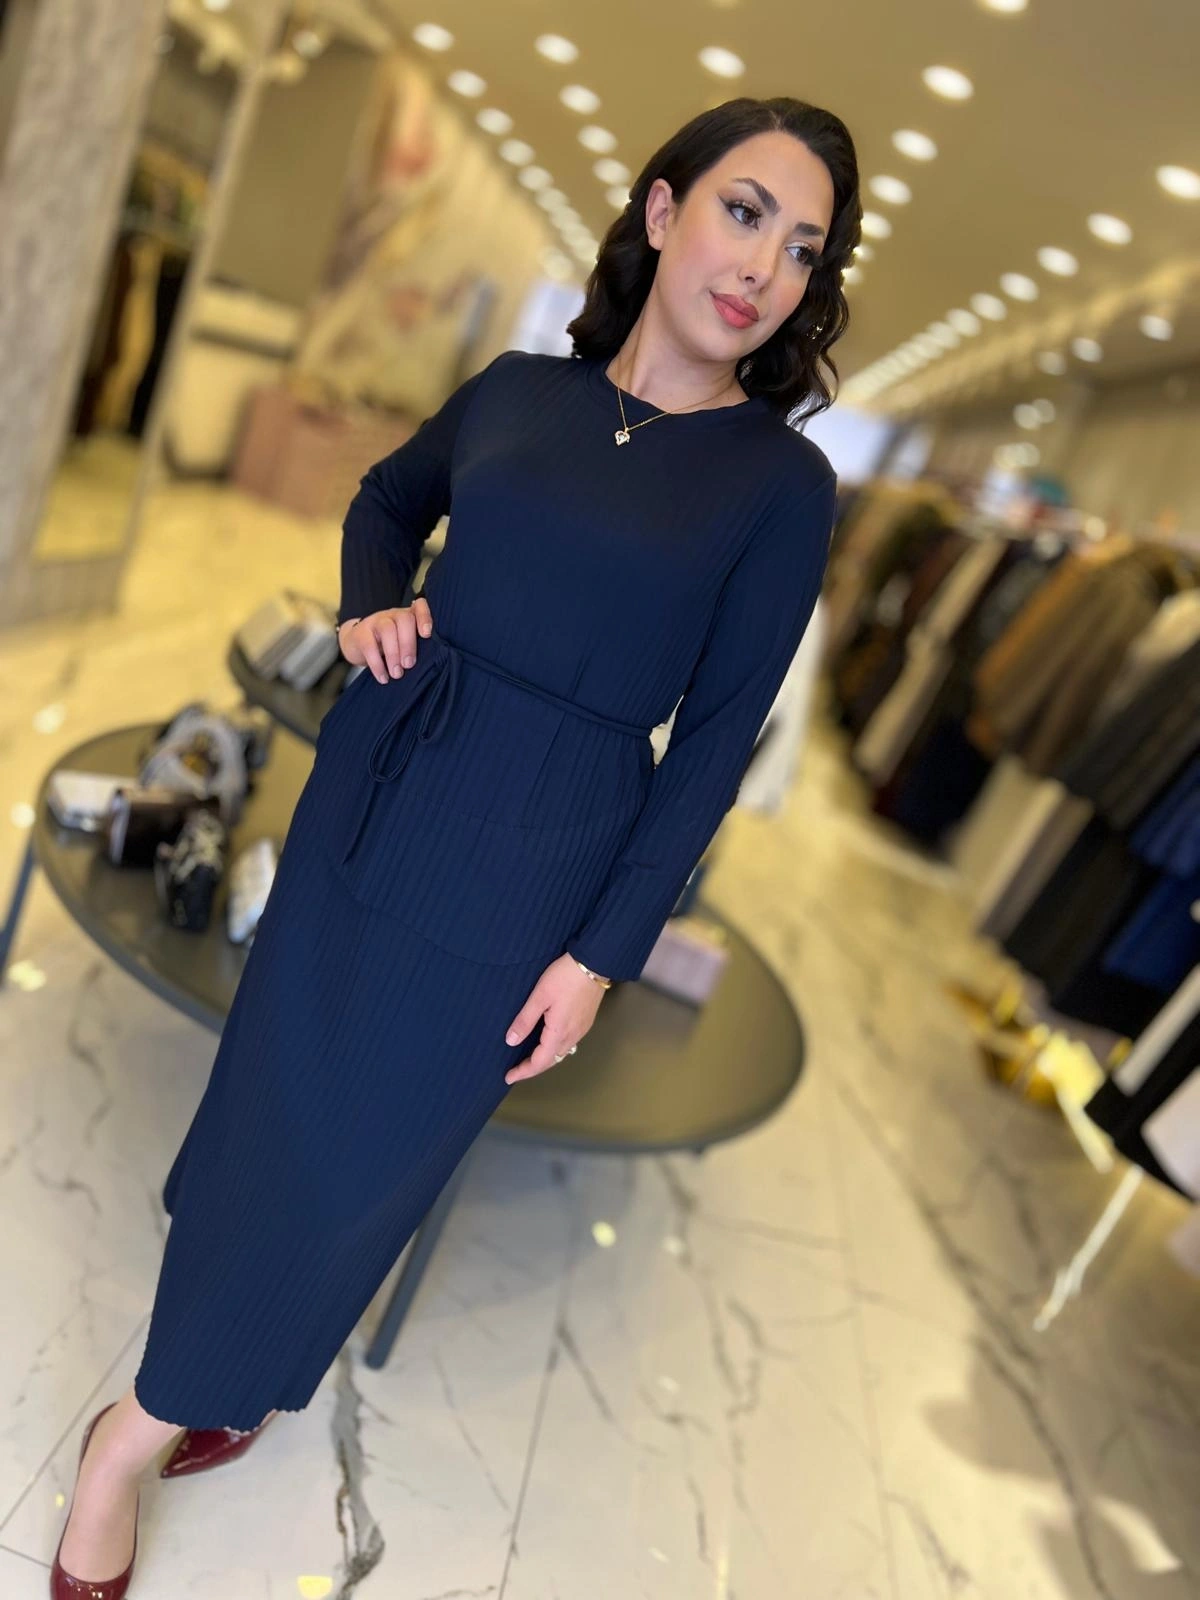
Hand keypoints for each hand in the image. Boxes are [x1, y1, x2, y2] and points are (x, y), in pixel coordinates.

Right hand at [338, 598, 433, 682]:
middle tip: (409, 665)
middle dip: (408, 643)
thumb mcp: (404, 644)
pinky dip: (377, 665)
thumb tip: (429, 667)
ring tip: (397, 674)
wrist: (356, 643)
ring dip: (394, 654)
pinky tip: (383, 677)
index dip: (425, 617)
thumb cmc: (389, 646)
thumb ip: (417, 647)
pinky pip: (369, 646)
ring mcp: (376, 621)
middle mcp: (393, 615)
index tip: (426, 635)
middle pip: (404, 619)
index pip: (419, 606)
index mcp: (408, 616)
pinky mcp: (361, 633)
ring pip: (388, 630)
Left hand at [503, 954, 607, 1083]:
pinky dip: (554, 1049)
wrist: (594, 963)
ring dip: (544, 1059)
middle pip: (551, 1061)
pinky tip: (547, 1042)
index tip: (508, 1077)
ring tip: (528, 1059)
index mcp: (559, 1032)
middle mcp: (572, 1035)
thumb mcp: (540, 996)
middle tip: (515, 1070)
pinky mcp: (586, 1021)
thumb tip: (511, 1042)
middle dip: (533, 1068)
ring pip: (561, 1053)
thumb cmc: (564, 977)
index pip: (540, 1062)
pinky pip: (568, 1043)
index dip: (523, 1071)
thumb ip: (525, 1020)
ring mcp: (581, 1029)